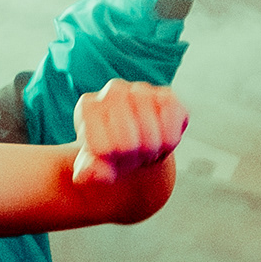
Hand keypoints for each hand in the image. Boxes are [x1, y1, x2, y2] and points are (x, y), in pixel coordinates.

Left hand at [71, 80, 187, 183]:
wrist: (133, 144)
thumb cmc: (109, 152)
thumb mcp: (93, 165)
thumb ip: (89, 171)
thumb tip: (94, 172)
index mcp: (88, 106)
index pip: (103, 148)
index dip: (110, 161)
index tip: (110, 156)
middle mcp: (114, 90)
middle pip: (129, 144)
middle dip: (131, 158)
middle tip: (130, 153)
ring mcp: (141, 89)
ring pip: (152, 139)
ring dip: (151, 152)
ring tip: (143, 147)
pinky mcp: (167, 96)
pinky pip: (172, 129)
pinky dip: (169, 143)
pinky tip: (160, 138)